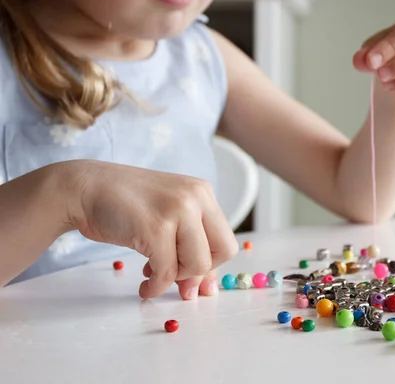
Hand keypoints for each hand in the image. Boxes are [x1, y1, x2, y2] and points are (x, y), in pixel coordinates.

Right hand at [63, 160, 237, 299]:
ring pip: (198, 264)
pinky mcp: (156, 227)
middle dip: (199, 272)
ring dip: (175, 279)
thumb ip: (190, 247)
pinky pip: (167, 271)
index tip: (191, 276)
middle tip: (176, 277)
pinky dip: (157, 286)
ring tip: (153, 274)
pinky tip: (145, 285)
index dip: (211, 265)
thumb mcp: (167, 219)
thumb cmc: (126, 206)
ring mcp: (177, 210)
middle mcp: (196, 198)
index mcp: (202, 193)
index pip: (227, 241)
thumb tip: (207, 289)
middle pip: (222, 253)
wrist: (84, 188)